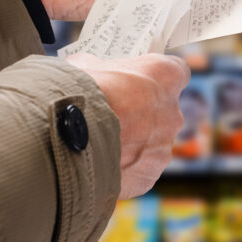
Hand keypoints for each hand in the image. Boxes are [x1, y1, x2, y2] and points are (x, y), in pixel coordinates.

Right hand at [66, 52, 189, 198]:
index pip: (176, 71)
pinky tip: (98, 163)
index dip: (156, 77)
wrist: (65, 136)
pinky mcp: (148, 176)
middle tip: (113, 114)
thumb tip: (89, 71)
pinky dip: (122, 168)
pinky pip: (138, 170)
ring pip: (151, 144)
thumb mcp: (87, 66)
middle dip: (141, 113)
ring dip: (131, 143)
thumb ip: (100, 68)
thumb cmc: (80, 92)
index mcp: (164, 76)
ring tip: (99, 143)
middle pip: (163, 111)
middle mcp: (172, 112)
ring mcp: (163, 147)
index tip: (140, 81)